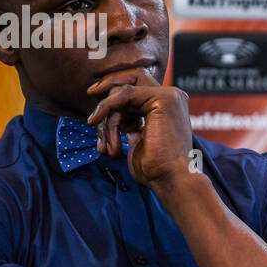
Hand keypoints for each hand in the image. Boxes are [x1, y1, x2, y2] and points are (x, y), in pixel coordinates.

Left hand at [86, 70, 193, 190]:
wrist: (169, 179)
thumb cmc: (154, 168)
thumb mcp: (138, 138)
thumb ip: (129, 121)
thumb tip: (107, 112)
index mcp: (168, 106)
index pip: (134, 89)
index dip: (112, 94)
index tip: (93, 104)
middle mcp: (172, 98)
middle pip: (126, 87)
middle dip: (106, 108)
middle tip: (97, 132)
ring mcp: (170, 96)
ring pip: (122, 94)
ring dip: (108, 121)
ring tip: (109, 146)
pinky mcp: (164, 99)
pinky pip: (124, 94)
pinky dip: (107, 107)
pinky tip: (96, 121)